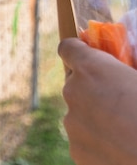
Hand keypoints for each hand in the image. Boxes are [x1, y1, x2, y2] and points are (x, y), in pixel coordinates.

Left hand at [59, 38, 136, 164]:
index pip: (69, 48)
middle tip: (121, 102)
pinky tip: (121, 147)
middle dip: (93, 90)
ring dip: (97, 117)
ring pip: (80, 114)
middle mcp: (73, 92)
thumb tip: (127, 63)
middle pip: (75, 85)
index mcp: (92, 69)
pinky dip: (98, 141)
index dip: (80, 52)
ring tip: (126, 129)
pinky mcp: (76, 150)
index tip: (91, 58)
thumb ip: (132, 63)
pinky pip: (84, 139)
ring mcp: (72, 123)